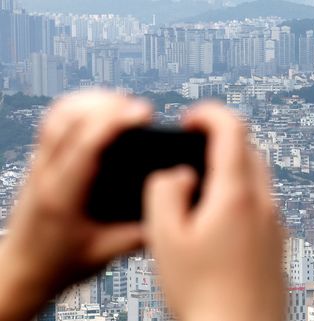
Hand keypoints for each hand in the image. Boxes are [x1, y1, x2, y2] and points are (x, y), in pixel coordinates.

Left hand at [0, 90, 150, 320]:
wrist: (21, 272)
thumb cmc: (57, 265)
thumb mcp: (106, 253)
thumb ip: (142, 234)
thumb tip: (172, 210)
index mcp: (62, 194)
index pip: (87, 143)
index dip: (117, 121)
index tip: (144, 111)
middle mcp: (45, 172)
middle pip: (68, 117)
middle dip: (106, 103)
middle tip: (138, 108)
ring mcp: (39, 164)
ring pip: (58, 113)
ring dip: (92, 102)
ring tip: (122, 106)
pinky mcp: (41, 161)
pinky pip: (56, 120)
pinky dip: (80, 108)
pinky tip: (101, 114)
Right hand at [144, 104, 285, 320]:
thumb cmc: (205, 295)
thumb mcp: (165, 239)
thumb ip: (165, 192)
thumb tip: (177, 174)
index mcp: (237, 195)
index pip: (231, 129)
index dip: (208, 114)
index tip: (190, 119)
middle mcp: (264, 204)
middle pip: (249, 148)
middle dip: (220, 137)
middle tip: (192, 147)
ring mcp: (275, 223)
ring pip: (258, 175)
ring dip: (232, 165)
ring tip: (201, 183)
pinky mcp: (277, 241)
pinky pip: (261, 200)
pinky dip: (241, 191)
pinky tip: (219, 216)